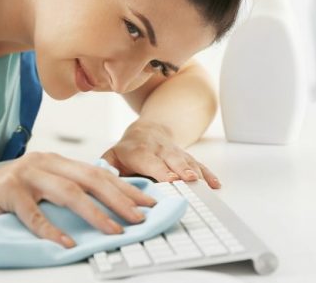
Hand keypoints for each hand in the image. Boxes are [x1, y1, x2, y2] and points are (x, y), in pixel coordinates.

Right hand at [0, 152, 156, 248]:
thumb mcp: (40, 188)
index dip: (124, 188)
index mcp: (55, 161)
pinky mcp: (7, 191)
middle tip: (140, 217)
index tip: (147, 203)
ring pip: (68, 193)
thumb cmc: (5, 198)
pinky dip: (52, 230)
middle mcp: (43, 162)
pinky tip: (67, 244)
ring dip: (95, 214)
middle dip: (119, 199)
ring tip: (115, 231)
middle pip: (89, 179)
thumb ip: (66, 189)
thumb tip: (106, 204)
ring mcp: (25, 175)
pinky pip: (34, 214)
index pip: (97, 172)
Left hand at [101, 122, 220, 188]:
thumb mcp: (112, 156)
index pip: (150, 161)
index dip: (160, 170)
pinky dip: (208, 175)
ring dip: (197, 173)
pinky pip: (199, 165)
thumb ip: (106, 167)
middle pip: (172, 160)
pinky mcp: (187, 157)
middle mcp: (160, 150)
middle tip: (189, 180)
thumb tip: (100, 177)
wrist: (147, 131)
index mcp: (139, 151)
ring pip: (188, 162)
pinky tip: (215, 185)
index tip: (170, 179)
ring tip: (206, 185)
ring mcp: (175, 153)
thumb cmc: (127, 150)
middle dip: (181, 170)